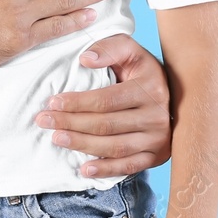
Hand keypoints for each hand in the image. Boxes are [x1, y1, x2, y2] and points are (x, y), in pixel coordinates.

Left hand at [33, 33, 170, 176]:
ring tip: (57, 138)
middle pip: (107, 124)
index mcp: (151, 87)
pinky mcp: (157, 155)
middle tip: (44, 120)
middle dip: (71, 123)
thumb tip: (85, 60)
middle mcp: (157, 115)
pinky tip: (84, 169)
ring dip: (82, 145)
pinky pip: (129, 166)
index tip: (53, 101)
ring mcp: (158, 138)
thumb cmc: (140, 69)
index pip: (106, 100)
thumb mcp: (129, 49)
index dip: (77, 102)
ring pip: (115, 147)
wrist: (173, 92)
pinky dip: (106, 170)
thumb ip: (109, 48)